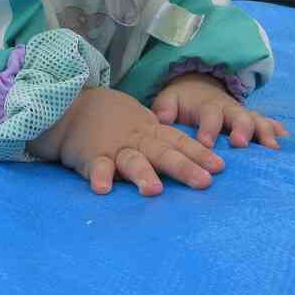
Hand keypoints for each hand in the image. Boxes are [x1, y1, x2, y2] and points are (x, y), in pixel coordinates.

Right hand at [27, 86, 224, 195]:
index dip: (199, 154)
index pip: (179, 142)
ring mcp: (114, 148)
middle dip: (184, 167)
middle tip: (204, 182)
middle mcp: (137, 140)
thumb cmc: (115, 120)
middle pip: (162, 153)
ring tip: (153, 190)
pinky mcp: (91, 156)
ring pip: (131, 160)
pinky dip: (99, 176)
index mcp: (152, 133)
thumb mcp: (143, 124)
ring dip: (142, 173)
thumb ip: (164, 140)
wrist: (74, 105)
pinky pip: (95, 167)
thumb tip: (198, 159)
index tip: (220, 167)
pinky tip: (103, 188)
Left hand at [153, 72, 287, 149]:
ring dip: (265, 133)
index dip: (208, 129)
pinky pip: (269, 124)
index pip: (209, 116)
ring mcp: (244, 115)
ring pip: (258, 121)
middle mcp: (229, 110)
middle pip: (239, 117)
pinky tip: (286, 142)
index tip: (206, 143)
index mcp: (207, 106)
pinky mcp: (254, 121)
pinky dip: (278, 131)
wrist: (199, 87)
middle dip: (241, 130)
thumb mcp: (169, 100)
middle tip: (240, 144)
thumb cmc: (182, 101)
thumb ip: (165, 108)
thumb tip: (162, 117)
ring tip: (272, 149)